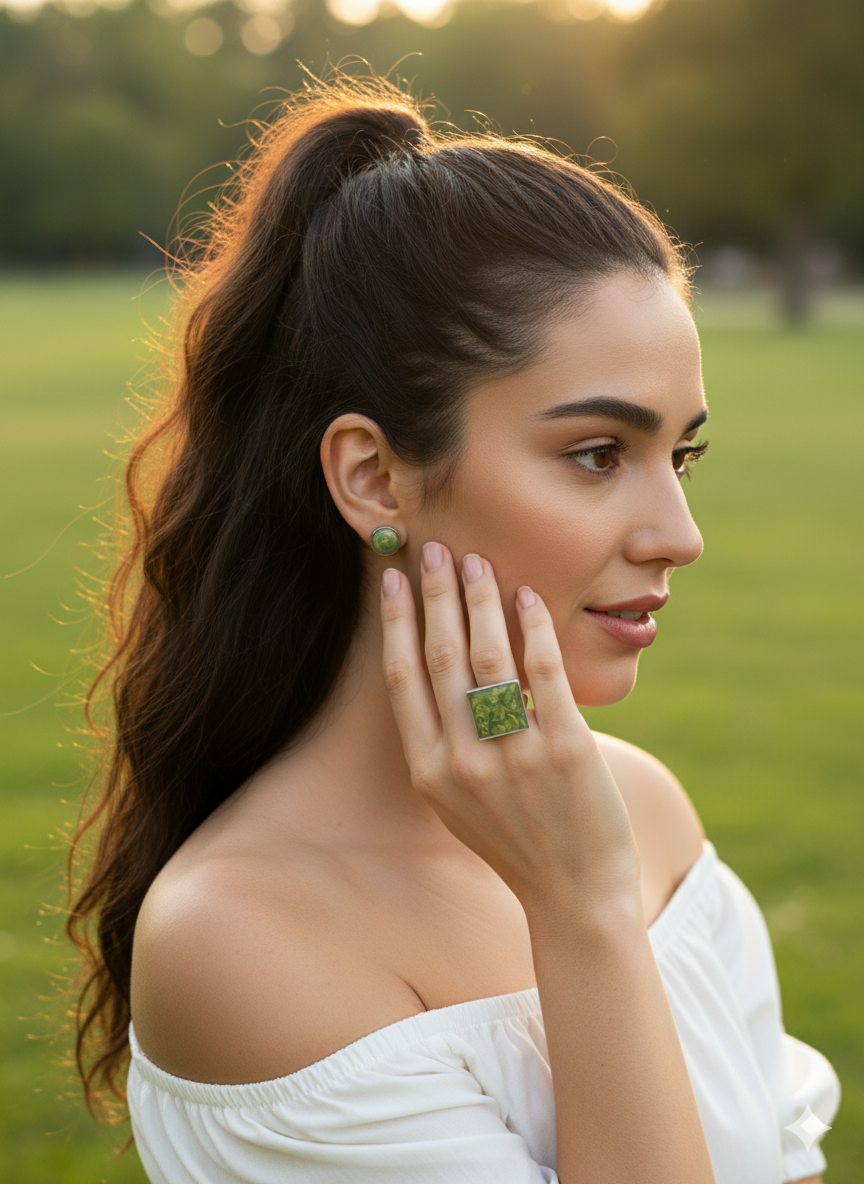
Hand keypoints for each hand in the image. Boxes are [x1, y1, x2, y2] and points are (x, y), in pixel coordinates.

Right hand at [379, 542, 641, 916]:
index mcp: (429, 772)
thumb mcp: (458, 802)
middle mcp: (463, 762)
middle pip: (441, 657)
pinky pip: (543, 673)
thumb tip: (440, 670)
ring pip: (489, 657)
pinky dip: (534, 628)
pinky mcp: (564, 749)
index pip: (403, 679)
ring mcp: (514, 756)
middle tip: (436, 549)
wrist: (575, 895)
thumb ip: (443, 745)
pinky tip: (527, 597)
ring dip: (480, 601)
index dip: (398, 622)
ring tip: (478, 563)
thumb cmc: (516, 842)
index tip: (396, 579)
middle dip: (436, 595)